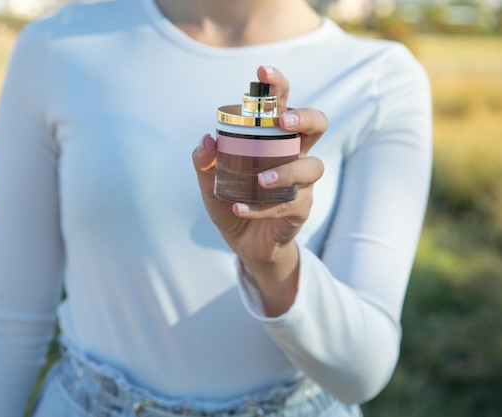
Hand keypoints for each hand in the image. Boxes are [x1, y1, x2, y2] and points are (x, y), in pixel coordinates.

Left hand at [192, 66, 327, 315]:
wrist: (244, 244)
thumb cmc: (232, 202)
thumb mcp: (209, 183)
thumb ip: (203, 163)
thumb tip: (205, 139)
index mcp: (272, 139)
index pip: (282, 104)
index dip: (277, 85)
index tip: (262, 71)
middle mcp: (293, 154)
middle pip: (317, 124)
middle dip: (304, 116)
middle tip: (282, 121)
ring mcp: (301, 183)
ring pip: (312, 167)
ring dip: (286, 171)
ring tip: (260, 181)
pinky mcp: (300, 210)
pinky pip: (289, 206)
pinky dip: (262, 208)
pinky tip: (239, 209)